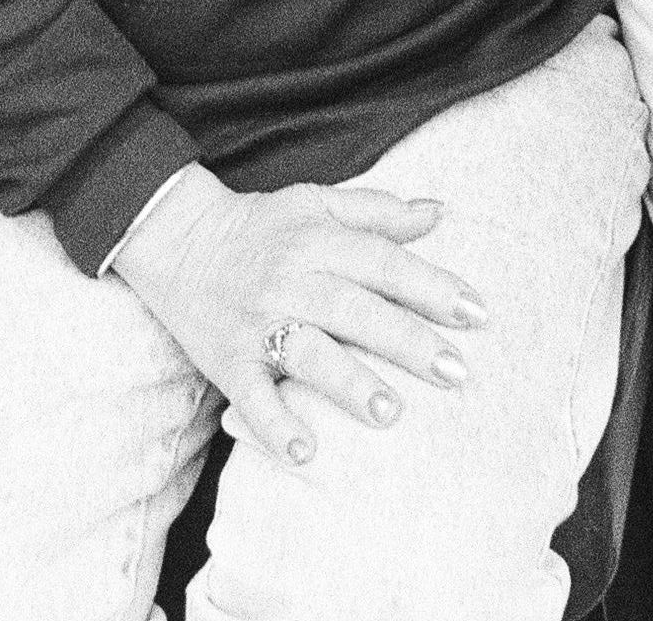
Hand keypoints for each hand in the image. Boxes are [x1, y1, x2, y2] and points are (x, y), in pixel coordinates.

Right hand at [112, 166, 486, 467]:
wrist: (175, 240)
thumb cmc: (260, 225)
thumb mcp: (316, 201)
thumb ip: (377, 211)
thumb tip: (439, 213)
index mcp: (316, 240)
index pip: (383, 263)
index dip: (432, 286)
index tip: (477, 314)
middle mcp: (290, 280)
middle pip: (354, 310)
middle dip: (407, 342)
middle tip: (456, 372)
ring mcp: (256, 323)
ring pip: (307, 354)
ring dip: (349, 384)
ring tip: (391, 413)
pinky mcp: (226, 362)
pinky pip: (251, 398)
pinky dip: (275, 426)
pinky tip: (305, 452)